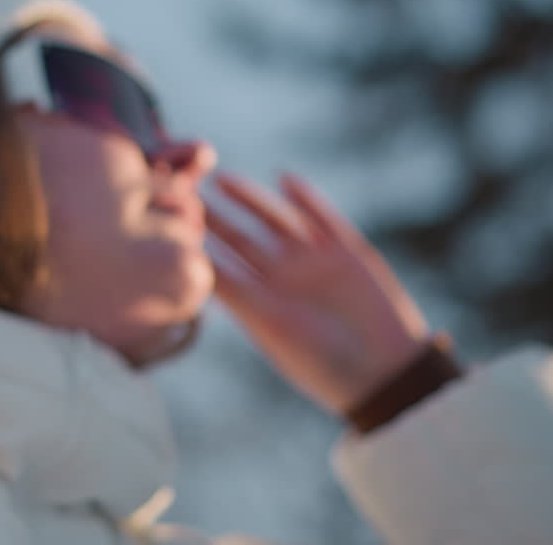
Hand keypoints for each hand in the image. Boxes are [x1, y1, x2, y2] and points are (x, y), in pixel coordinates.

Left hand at [205, 172, 429, 415]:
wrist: (384, 372)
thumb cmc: (320, 360)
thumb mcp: (269, 323)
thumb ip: (235, 290)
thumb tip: (192, 263)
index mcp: (259, 301)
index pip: (220, 264)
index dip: (197, 241)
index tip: (168, 220)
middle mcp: (281, 279)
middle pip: (241, 239)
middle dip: (214, 214)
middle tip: (181, 187)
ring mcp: (313, 262)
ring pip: (275, 221)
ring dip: (249, 200)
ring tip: (220, 180)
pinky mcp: (346, 251)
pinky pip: (321, 218)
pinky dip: (305, 198)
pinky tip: (284, 180)